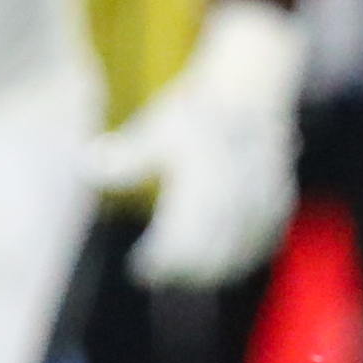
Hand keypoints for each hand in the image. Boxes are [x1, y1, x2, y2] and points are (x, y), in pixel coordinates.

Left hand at [91, 0, 305, 287]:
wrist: (249, 87)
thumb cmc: (195, 110)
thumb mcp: (156, 130)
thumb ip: (125, 158)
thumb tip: (84, 165)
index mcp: (202, 186)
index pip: (180, 242)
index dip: (160, 263)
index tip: (141, 269)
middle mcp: (234, 199)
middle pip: (209, 256)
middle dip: (184, 272)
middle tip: (161, 275)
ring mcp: (260, 202)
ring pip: (239, 254)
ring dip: (213, 271)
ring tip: (188, 274)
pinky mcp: (278, 200)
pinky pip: (265, 242)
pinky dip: (245, 257)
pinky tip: (226, 263)